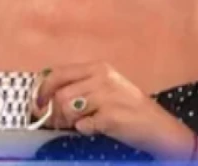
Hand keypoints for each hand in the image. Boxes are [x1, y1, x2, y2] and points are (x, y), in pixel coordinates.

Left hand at [32, 62, 195, 159]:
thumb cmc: (128, 108)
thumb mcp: (105, 88)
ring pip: (68, 108)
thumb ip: (78, 87)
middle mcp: (102, 77)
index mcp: (98, 68)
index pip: (58, 73)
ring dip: (68, 121)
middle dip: (53, 111)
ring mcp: (108, 96)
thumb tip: (44, 97)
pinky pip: (83, 125)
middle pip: (60, 93)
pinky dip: (85, 130)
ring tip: (79, 124)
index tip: (37, 103)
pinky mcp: (112, 116)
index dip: (42, 89)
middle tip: (55, 122)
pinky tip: (95, 128)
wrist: (160, 127)